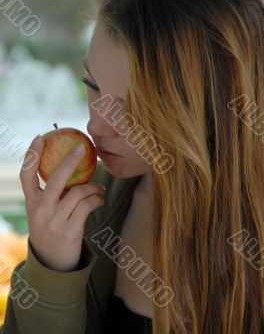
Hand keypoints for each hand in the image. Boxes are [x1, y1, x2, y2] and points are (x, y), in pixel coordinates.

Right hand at [20, 135, 104, 271]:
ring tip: (99, 189)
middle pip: (55, 179)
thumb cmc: (51, 228)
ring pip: (78, 192)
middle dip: (69, 161)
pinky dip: (97, 200)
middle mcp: (40, 211)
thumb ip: (52, 193)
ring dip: (93, 187)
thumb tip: (71, 167)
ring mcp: (54, 221)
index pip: (26, 175)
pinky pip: (88, 206)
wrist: (53, 263)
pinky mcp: (70, 230)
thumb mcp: (44, 211)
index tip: (40, 137)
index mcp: (31, 203)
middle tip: (81, 148)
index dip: (31, 155)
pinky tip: (100, 200)